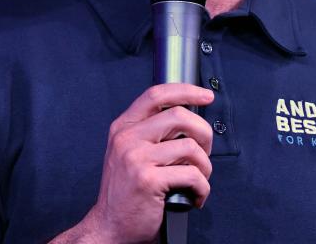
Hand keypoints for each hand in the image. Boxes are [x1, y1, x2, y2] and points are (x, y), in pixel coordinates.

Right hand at [71, 83, 214, 243]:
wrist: (110, 226)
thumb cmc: (125, 192)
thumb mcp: (128, 153)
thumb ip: (149, 133)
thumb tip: (187, 121)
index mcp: (123, 128)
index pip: (156, 95)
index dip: (185, 91)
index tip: (204, 96)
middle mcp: (127, 138)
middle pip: (179, 116)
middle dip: (203, 134)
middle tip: (205, 151)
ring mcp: (136, 158)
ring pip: (190, 147)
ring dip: (205, 167)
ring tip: (197, 180)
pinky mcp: (148, 180)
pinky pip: (192, 175)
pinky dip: (202, 188)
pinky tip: (194, 196)